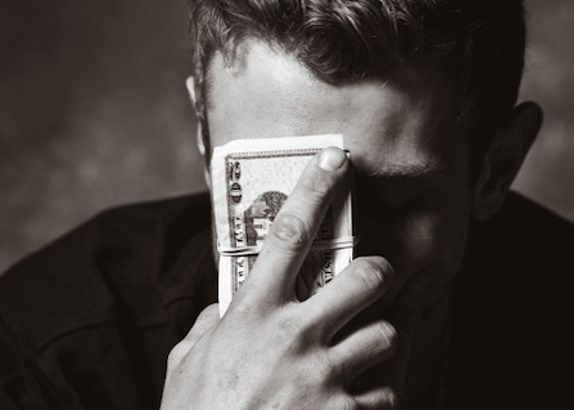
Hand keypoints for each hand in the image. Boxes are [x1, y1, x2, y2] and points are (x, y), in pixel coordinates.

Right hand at [161, 147, 398, 408]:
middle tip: (375, 284)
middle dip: (379, 276)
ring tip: (357, 361)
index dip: (315, 189)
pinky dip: (373, 401)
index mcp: (251, 315)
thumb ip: (210, 328)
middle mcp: (294, 337)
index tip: (336, 160)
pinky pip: (385, 395)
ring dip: (376, 346)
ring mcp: (325, 378)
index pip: (285, 235)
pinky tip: (351, 409)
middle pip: (366, 278)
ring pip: (386, 336)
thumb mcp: (186, 365)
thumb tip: (225, 310)